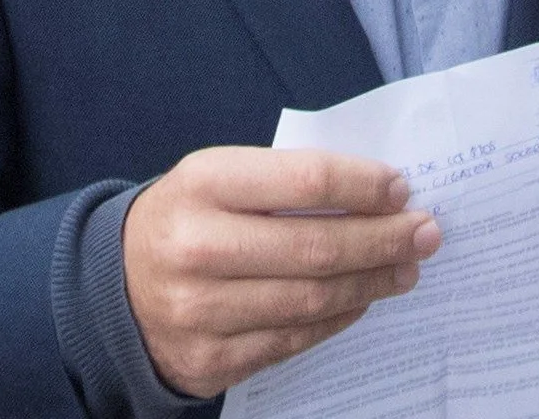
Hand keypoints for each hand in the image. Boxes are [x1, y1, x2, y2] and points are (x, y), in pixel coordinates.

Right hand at [122, 145, 436, 398]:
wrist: (112, 287)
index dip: (362, 186)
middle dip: (383, 240)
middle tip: (426, 232)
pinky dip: (338, 318)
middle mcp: (196, 248)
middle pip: (315, 248)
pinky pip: (294, 340)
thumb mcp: (216, 178)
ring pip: (311, 300)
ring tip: (406, 268)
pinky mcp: (210, 360)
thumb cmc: (187, 219)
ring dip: (371, 282)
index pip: (303, 181)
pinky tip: (361, 298)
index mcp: (200, 184)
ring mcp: (200, 311)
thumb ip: (284, 181)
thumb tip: (377, 195)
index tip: (401, 189)